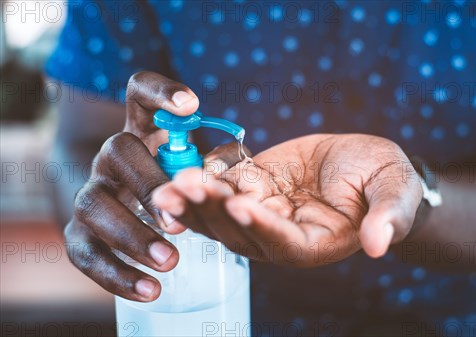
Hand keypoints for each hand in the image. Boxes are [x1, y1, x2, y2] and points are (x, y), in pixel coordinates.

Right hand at [63, 71, 241, 301]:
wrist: (121, 211)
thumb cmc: (172, 186)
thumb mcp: (193, 169)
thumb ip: (213, 161)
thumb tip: (239, 161)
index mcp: (142, 133)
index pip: (140, 94)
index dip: (160, 92)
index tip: (191, 106)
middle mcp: (111, 157)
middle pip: (117, 150)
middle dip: (150, 183)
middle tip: (179, 217)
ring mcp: (91, 194)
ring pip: (94, 205)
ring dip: (132, 235)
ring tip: (171, 260)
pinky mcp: (79, 234)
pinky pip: (86, 253)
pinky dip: (116, 275)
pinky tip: (151, 290)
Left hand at [152, 134, 422, 266]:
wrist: (364, 161)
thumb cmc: (386, 179)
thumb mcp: (395, 192)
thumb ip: (387, 218)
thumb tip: (379, 245)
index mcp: (315, 243)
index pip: (284, 243)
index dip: (262, 227)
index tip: (241, 205)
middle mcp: (281, 236)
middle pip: (238, 232)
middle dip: (212, 211)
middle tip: (186, 188)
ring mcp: (261, 212)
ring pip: (219, 215)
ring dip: (193, 200)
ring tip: (170, 183)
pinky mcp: (250, 186)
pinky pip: (219, 187)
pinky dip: (199, 178)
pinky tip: (177, 166)